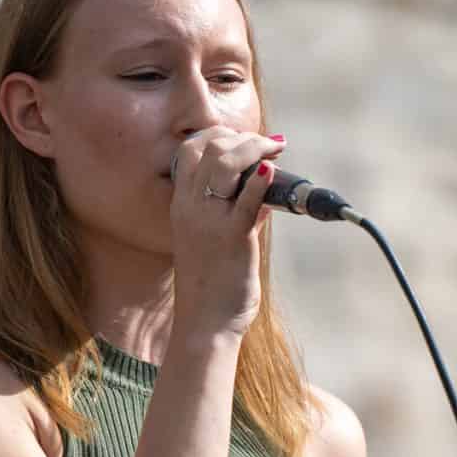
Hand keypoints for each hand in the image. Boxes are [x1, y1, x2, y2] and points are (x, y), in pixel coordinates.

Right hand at [168, 126, 285, 337]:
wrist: (206, 322)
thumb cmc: (212, 282)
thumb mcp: (213, 238)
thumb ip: (235, 209)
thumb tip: (262, 186)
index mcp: (181, 205)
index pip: (188, 150)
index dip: (217, 134)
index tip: (243, 137)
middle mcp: (190, 208)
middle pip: (208, 148)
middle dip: (242, 137)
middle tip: (269, 144)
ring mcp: (209, 221)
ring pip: (225, 164)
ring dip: (254, 149)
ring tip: (275, 151)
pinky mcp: (232, 238)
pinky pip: (245, 201)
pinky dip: (261, 181)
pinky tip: (272, 171)